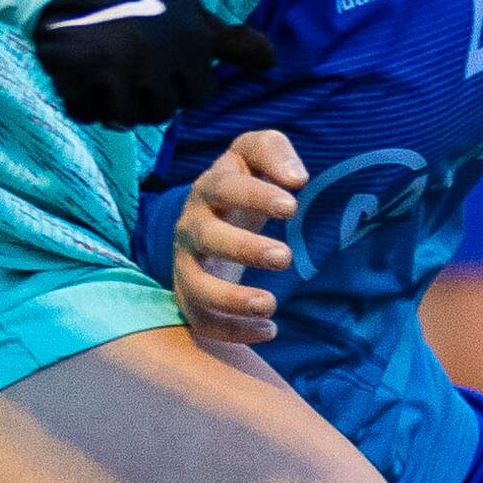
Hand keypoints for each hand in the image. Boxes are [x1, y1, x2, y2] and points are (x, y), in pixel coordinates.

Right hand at [30, 0, 271, 128]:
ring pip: (125, 118)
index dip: (177, 83)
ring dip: (113, 102)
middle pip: (160, 112)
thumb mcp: (192, 15)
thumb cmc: (142, 2)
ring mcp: (118, 67)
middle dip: (145, 96)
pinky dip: (81, 100)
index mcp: (191, 42)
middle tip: (129, 63)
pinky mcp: (80, 73)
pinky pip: (86, 112)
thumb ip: (231, 43)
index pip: (196, 97)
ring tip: (106, 69)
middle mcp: (159, 56)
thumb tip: (273, 60)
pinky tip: (81, 73)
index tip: (160, 59)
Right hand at [170, 128, 304, 343]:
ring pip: (196, 286)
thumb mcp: (254, 153)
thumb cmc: (242, 182)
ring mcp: (186, 264)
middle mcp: (191, 226)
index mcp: (208, 189)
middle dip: (244, 249)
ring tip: (271, 305)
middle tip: (286, 257)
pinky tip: (269, 330)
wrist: (211, 214)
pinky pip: (201, 319)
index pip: (223, 187)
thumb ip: (273, 151)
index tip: (292, 207)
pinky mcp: (190, 295)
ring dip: (231, 300)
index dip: (255, 196)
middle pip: (206, 237)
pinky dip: (231, 331)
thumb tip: (296, 178)